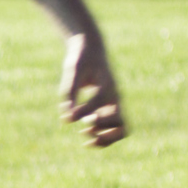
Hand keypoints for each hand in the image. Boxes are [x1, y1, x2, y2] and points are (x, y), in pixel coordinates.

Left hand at [60, 32, 126, 147]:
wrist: (92, 50)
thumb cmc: (82, 58)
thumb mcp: (73, 70)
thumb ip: (70, 90)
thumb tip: (66, 115)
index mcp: (108, 85)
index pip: (100, 103)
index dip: (84, 111)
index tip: (69, 115)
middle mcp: (114, 97)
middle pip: (121, 125)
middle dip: (103, 133)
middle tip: (85, 130)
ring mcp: (113, 103)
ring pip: (120, 129)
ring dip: (104, 138)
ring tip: (85, 135)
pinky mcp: (108, 107)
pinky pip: (113, 127)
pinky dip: (103, 136)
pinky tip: (86, 137)